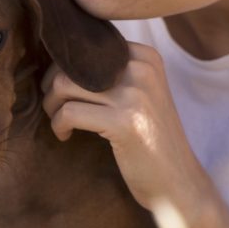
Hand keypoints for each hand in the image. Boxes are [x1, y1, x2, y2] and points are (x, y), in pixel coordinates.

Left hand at [41, 42, 211, 212]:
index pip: (87, 45)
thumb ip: (110, 72)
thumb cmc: (149, 141)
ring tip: (59, 122)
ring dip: (51, 105)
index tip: (64, 91)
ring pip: (63, 85)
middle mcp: (143, 69)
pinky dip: (58, 125)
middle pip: (71, 64)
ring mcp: (135, 94)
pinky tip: (65, 136)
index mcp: (146, 57)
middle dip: (52, 86)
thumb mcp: (139, 95)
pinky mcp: (124, 122)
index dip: (64, 67)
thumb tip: (58, 57)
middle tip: (55, 108)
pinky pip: (69, 112)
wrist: (177, 182)